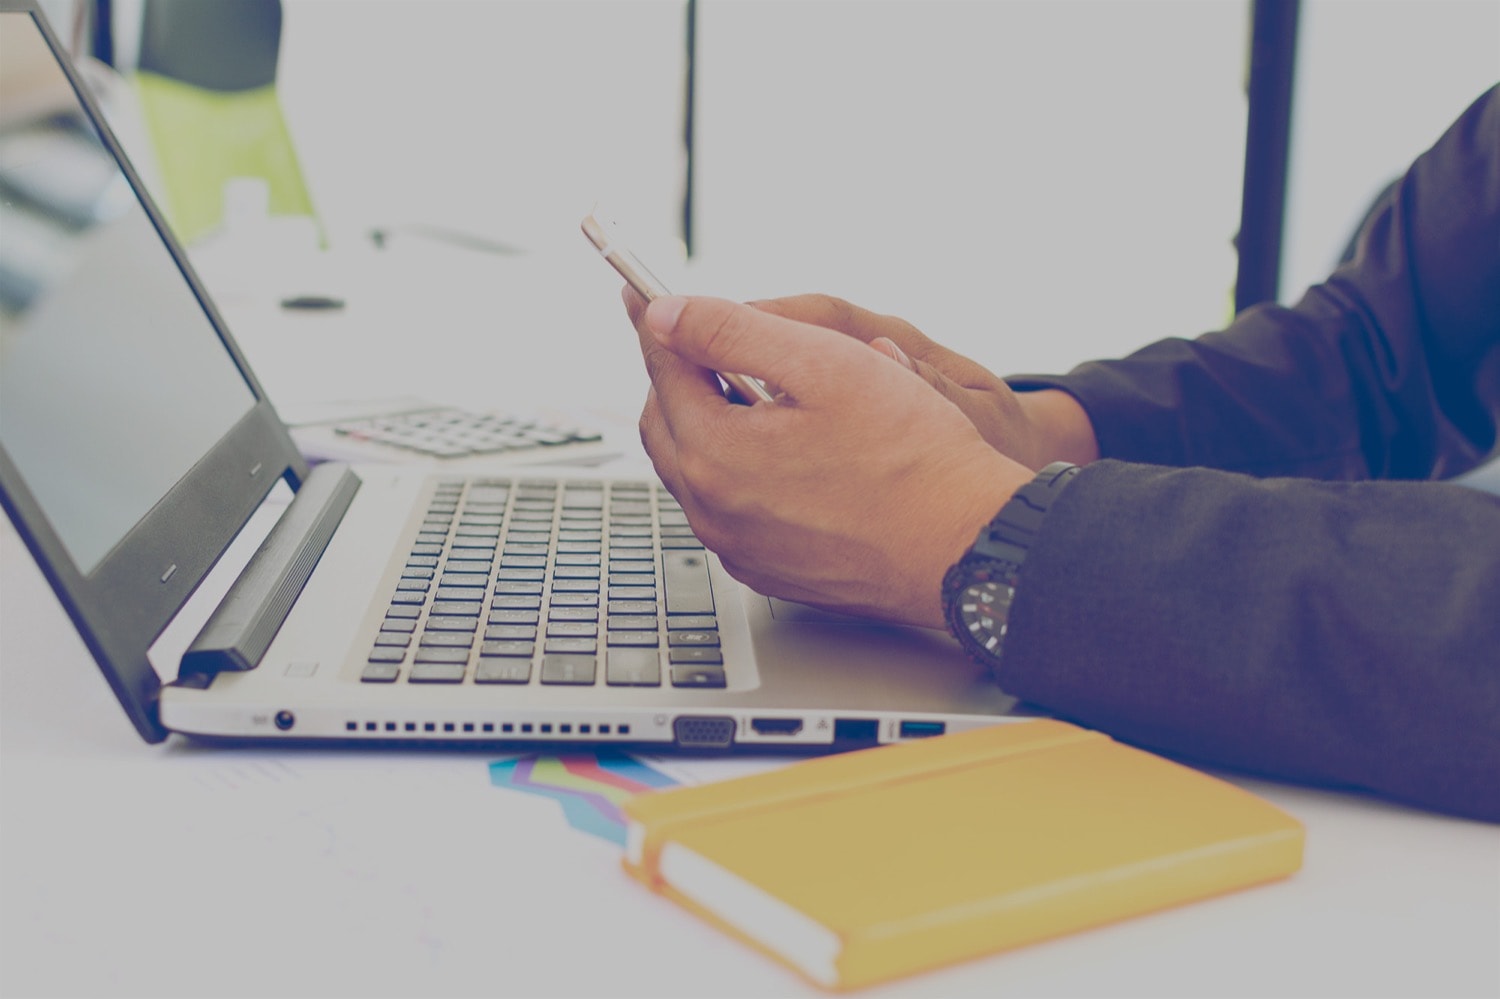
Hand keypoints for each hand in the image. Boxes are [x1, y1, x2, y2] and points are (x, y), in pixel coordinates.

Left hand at [626, 289, 1034, 629]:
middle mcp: (715, 512)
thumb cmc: (912, 458)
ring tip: (756, 392)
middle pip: (667, 425)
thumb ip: (731, 331)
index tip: (644, 294)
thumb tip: (666, 317)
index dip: (657, 322)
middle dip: (679, 375)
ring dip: (710, 424)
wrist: (965, 544)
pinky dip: (737, 471)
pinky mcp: (771, 570)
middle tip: (704, 341)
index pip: (663, 370)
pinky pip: (731, 510)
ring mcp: (741, 548)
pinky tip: (785, 451)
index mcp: (715, 456)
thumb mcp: (824, 364)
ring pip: (697, 471)